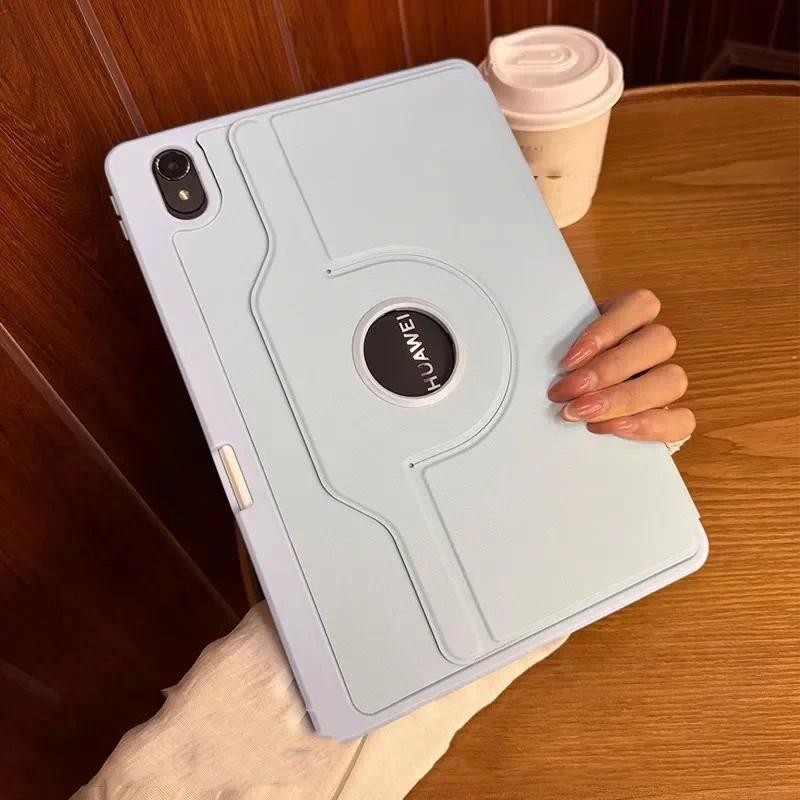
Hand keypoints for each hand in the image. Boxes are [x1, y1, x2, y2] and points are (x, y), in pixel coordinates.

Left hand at [548, 289, 694, 442]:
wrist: (572, 404)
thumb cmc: (565, 370)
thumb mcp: (563, 349)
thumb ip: (565, 347)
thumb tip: (553, 366)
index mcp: (631, 316)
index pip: (641, 305)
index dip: (607, 330)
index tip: (569, 359)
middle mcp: (654, 345)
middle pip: (658, 342)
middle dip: (608, 371)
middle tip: (569, 391)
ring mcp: (666, 379)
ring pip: (673, 379)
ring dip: (625, 399)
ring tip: (585, 414)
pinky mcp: (672, 415)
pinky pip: (681, 420)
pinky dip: (648, 426)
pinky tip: (612, 428)